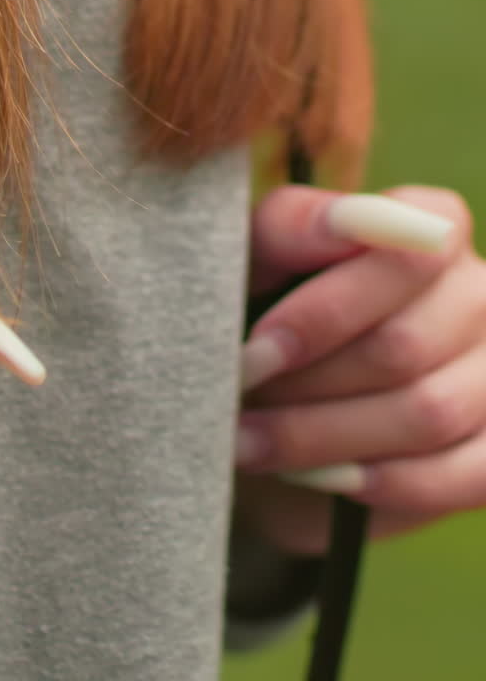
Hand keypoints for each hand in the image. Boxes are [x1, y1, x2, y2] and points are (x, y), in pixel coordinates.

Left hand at [235, 186, 485, 555]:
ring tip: (250, 443)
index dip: (327, 309)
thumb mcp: (258, 257)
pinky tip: (320, 478)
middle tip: (241, 402)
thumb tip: (337, 221)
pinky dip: (379, 483)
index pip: (410, 253)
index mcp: (432, 227)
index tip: (255, 348)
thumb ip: (292, 225)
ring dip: (326, 437)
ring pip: (430, 413)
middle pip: (408, 344)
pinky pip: (461, 476)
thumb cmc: (263, 307)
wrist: (270, 406)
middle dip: (309, 382)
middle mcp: (481, 293)